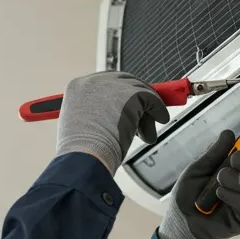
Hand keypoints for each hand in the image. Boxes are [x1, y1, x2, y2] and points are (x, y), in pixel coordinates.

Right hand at [55, 71, 169, 172]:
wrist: (85, 157)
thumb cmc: (82, 152)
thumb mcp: (82, 125)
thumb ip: (96, 113)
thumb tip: (118, 114)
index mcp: (78, 87)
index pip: (106, 83)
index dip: (121, 94)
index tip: (131, 105)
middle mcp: (94, 81)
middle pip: (125, 82)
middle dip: (136, 101)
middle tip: (143, 116)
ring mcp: (113, 86)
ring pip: (139, 92)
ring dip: (146, 113)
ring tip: (146, 133)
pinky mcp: (131, 94)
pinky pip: (151, 98)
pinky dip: (158, 109)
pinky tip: (161, 118)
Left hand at [157, 130, 239, 238]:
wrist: (181, 223)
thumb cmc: (188, 197)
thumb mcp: (197, 170)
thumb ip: (214, 154)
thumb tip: (229, 133)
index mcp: (235, 171)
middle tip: (232, 161)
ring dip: (238, 180)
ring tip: (219, 181)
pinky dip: (236, 196)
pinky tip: (221, 194)